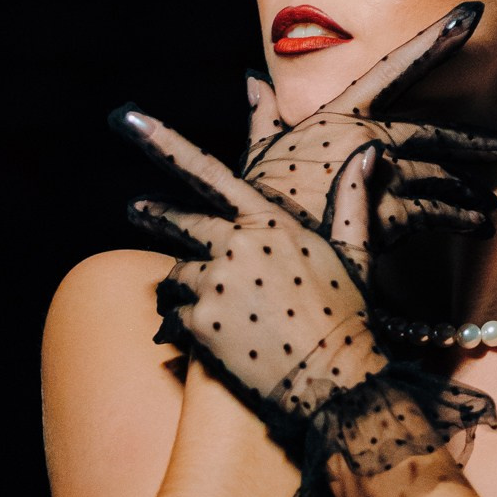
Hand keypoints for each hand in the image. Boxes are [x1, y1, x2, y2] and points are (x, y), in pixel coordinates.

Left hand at [113, 108, 495, 496]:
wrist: (337, 379)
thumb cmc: (347, 313)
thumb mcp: (354, 250)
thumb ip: (352, 197)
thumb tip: (368, 152)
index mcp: (269, 221)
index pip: (207, 171)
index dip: (164, 141)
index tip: (127, 117)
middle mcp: (235, 244)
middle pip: (179, 221)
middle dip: (153, 214)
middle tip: (135, 209)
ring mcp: (214, 284)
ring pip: (175, 276)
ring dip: (180, 288)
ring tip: (189, 302)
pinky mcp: (200, 324)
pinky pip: (172, 318)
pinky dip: (179, 326)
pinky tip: (194, 337)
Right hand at [242, 2, 496, 250]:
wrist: (261, 246)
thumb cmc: (259, 198)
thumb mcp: (260, 151)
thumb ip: (263, 114)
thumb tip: (253, 82)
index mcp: (339, 114)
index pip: (395, 66)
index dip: (435, 39)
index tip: (472, 15)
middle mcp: (366, 136)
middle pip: (432, 131)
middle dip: (471, 140)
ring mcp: (381, 174)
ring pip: (439, 174)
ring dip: (468, 190)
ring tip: (489, 204)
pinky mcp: (389, 213)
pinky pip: (435, 212)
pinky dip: (461, 217)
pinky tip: (480, 224)